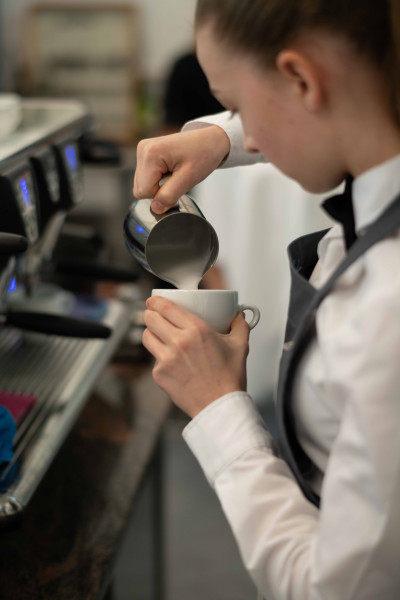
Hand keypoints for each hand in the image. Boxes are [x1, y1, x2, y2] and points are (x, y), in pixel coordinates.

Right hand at [133, 126, 229, 213]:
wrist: (210, 140)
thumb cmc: (203, 154)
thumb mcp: (188, 179)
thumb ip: (169, 195)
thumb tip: (155, 209)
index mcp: (151, 154)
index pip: (143, 191)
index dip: (161, 195)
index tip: (177, 185)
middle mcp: (143, 149)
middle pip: (140, 188)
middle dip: (158, 190)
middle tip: (177, 179)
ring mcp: (143, 149)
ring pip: (141, 184)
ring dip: (158, 185)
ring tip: (174, 173)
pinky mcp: (146, 152)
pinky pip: (145, 177)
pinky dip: (157, 179)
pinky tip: (170, 170)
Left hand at [142, 296, 249, 417]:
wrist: (220, 406)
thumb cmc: (229, 378)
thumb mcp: (240, 346)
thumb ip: (240, 325)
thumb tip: (239, 315)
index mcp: (196, 330)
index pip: (166, 307)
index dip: (156, 301)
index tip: (154, 300)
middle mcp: (178, 342)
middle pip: (150, 319)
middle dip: (150, 314)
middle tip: (154, 316)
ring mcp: (166, 359)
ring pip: (146, 337)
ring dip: (150, 333)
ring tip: (158, 335)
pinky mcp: (159, 375)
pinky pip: (154, 359)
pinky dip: (159, 357)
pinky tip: (171, 361)